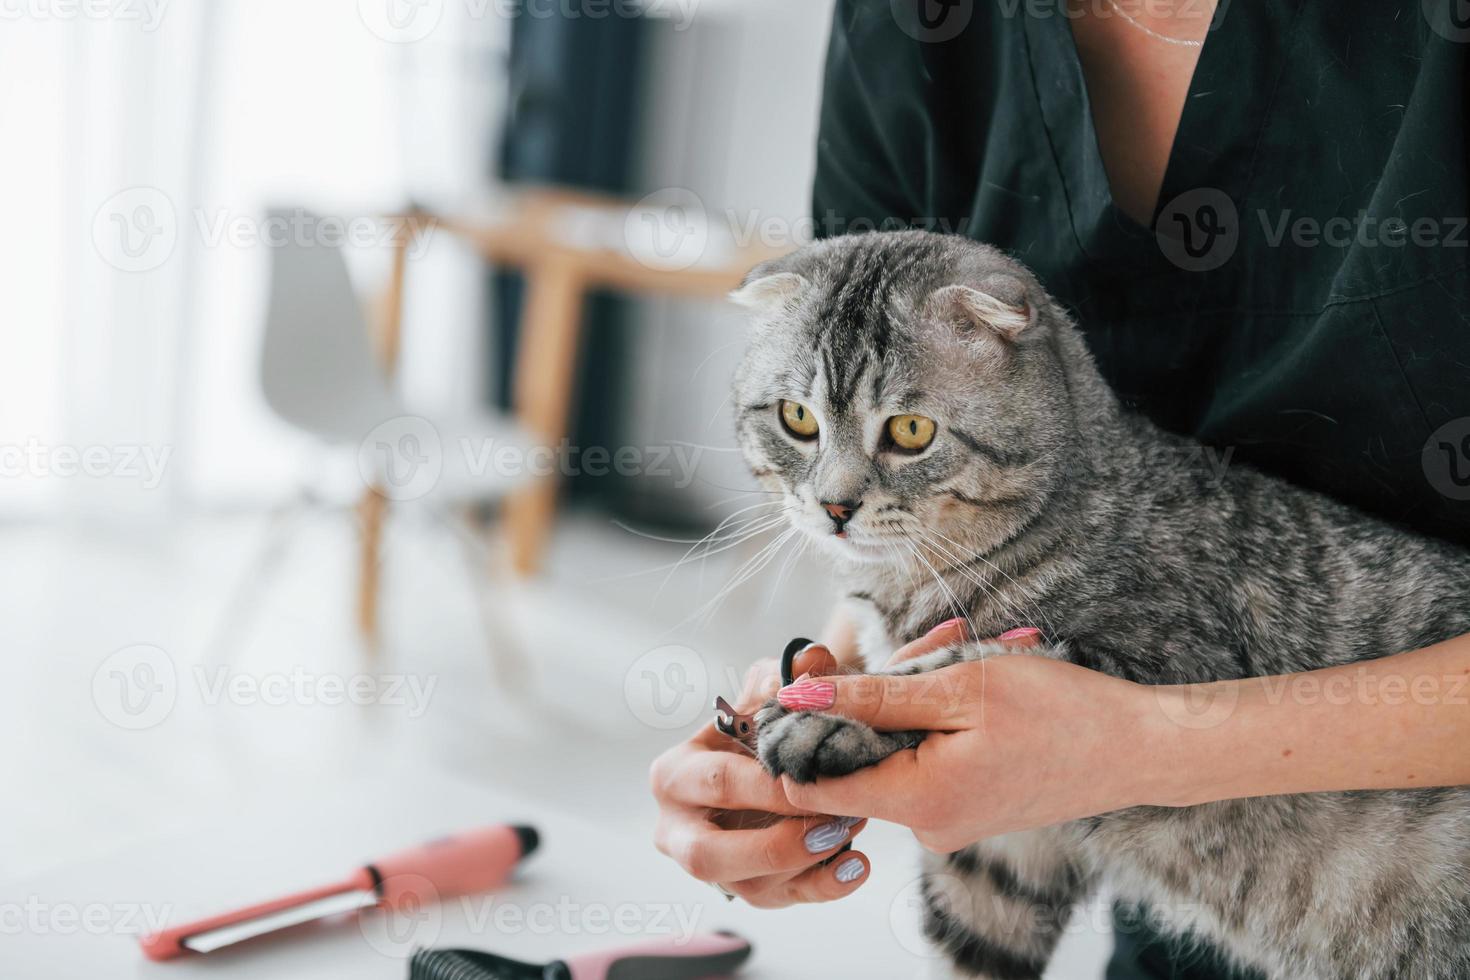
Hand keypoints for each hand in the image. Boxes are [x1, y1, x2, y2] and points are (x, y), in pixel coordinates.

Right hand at [650, 651, 872, 906]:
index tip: (814, 776)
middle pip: (708, 855)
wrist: (773, 755)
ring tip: (850, 833)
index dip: (765, 784)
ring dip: (803, 864)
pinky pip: (782, 900)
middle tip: (830, 823)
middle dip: (774, 843)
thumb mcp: (767, 690)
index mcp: (674, 774)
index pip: (716, 783)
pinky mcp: (748, 889)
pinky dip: (824, 887)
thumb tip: (810, 661)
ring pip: (746, 887)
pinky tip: (857, 866)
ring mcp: (713, 867)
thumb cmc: (762, 723)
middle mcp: (678, 829)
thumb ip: (787, 673)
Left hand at [779, 632, 1156, 852]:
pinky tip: (979, 672)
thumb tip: (799, 696)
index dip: (801, 730)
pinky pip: (927, 753)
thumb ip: (872, 698)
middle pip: (858, 751)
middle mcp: (925, 826)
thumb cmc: (1061, 713)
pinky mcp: (967, 806)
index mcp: (915, 802)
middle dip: (882, 688)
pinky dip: (941, 711)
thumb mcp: (958, 688)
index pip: (810, 785)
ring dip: (919, 689)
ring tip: (971, 645)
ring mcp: (947, 820)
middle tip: (943, 639)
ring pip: (895, 744)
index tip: (821, 675)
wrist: (1142, 748)